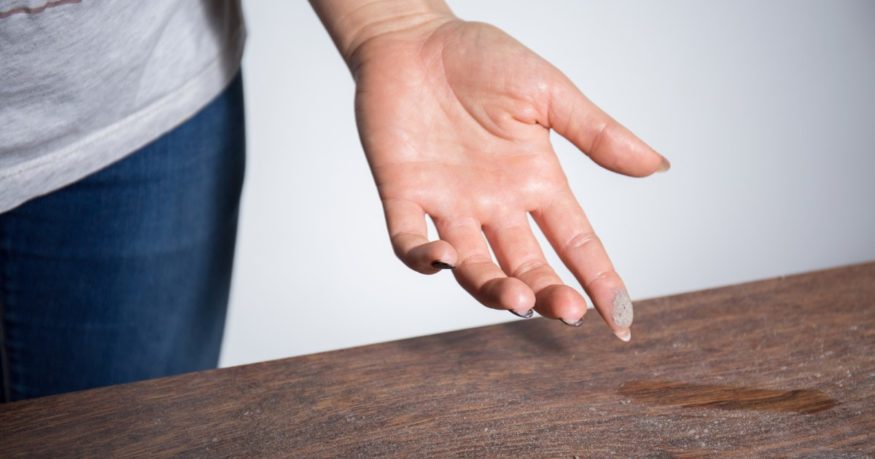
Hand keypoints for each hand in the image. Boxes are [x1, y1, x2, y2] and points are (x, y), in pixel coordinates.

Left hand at [314, 2, 668, 341]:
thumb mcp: (547, 92)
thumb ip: (596, 132)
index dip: (601, 281)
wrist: (413, 36)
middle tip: (567, 311)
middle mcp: (496, 204)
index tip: (623, 320)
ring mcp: (449, 204)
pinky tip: (444, 260)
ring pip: (474, 266)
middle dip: (548, 294)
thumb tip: (658, 165)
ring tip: (515, 298)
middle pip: (528, 266)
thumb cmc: (480, 57)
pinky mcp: (403, 194)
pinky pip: (409, 241)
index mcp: (536, 182)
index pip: (577, 243)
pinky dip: (423, 259)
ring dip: (493, 288)